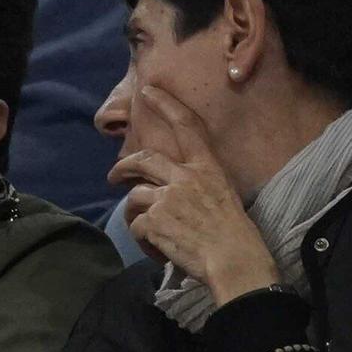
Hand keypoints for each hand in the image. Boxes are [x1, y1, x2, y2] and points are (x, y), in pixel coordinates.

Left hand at [109, 86, 280, 301]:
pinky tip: (157, 249)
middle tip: (114, 176)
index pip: (186, 126)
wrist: (234, 259)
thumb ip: (199, 187)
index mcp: (207, 168)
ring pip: (135, 197)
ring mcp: (167, 197)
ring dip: (136, 213)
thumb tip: (176, 191)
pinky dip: (143, 239)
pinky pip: (136, 226)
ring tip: (146, 229)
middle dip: (124, 166)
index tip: (148, 91)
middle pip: (144, 160)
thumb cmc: (237, 234)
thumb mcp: (225, 196)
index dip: (166, 104)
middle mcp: (185, 177)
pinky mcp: (153, 220)